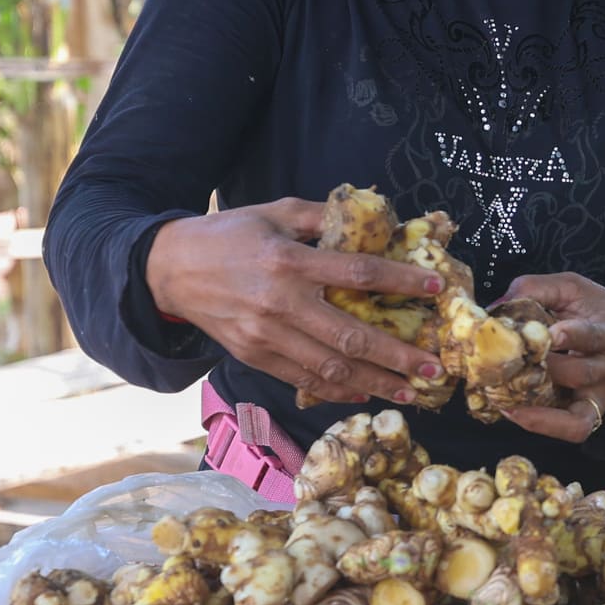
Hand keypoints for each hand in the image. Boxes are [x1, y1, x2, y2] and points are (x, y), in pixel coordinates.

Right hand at [144, 200, 448, 405]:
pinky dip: (336, 389)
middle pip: (350, 336)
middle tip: (434, 367)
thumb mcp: (275, 211)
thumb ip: (322, 216)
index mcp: (290, 261)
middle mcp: (280, 303)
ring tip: (409, 391)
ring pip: (329, 367)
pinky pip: (302, 378)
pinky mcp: (253, 356)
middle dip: (397, 355)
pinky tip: (363, 393)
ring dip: (374, 382)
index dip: (402, 281)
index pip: (359, 273)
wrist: (168, 267)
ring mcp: (265, 335)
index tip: (436, 289)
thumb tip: (373, 218)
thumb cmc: (229, 235)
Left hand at [496, 271, 604, 444]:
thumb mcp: (573, 288)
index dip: (569, 336)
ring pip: (574, 408)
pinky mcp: (593, 411)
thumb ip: (536, 289)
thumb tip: (494, 307)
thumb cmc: (597, 310)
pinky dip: (545, 426)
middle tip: (502, 362)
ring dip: (534, 403)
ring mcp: (601, 393)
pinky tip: (514, 412)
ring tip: (499, 394)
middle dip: (540, 369)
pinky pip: (575, 429)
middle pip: (577, 374)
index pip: (591, 337)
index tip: (545, 333)